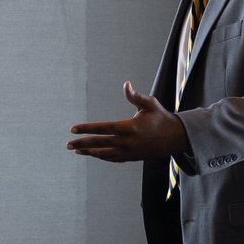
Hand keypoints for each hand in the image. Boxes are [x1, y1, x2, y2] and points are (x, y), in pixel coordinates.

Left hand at [67, 82, 189, 163]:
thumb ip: (135, 96)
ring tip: (76, 150)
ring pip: (105, 154)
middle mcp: (128, 142)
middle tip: (68, 144)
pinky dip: (101, 156)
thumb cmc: (161, 118)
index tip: (73, 129)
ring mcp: (129, 152)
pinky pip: (113, 159)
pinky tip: (92, 153)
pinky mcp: (132, 158)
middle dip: (82, 144)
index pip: (103, 128)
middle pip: (100, 144)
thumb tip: (126, 84)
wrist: (175, 138)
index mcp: (130, 127)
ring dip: (89, 152)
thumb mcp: (150, 104)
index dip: (87, 128)